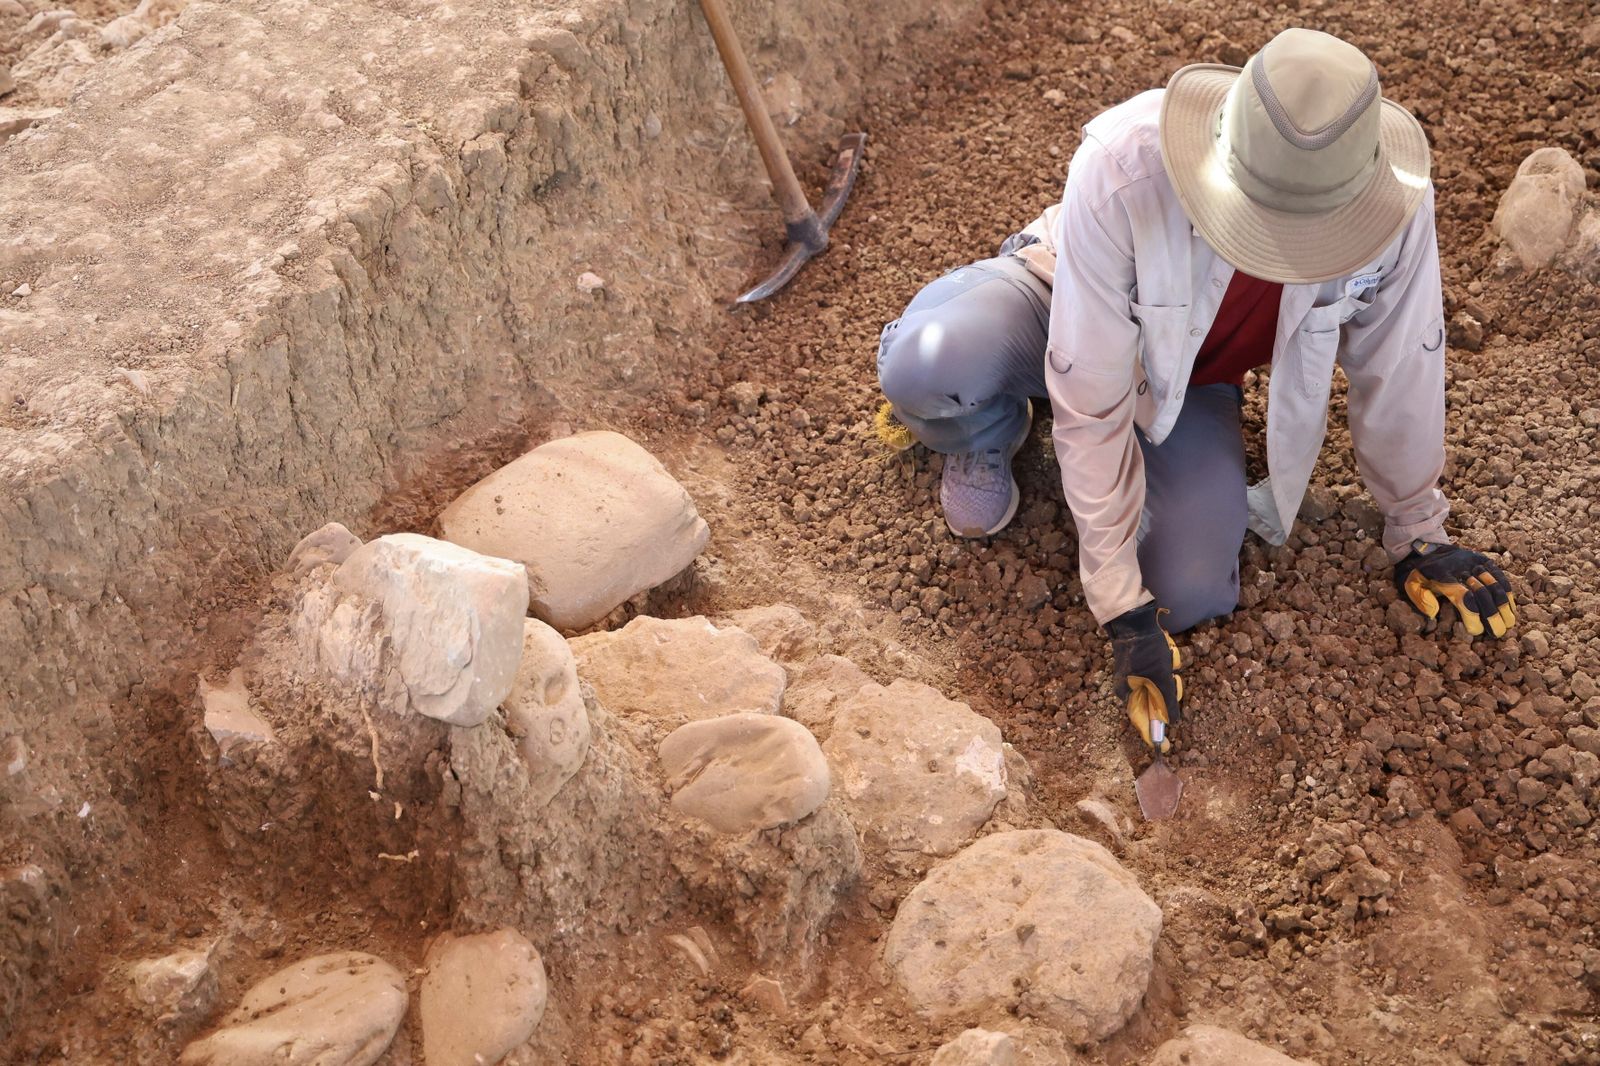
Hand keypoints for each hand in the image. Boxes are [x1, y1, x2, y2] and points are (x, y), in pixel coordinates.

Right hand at [1105, 602, 1182, 751]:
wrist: (1134, 621)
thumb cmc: (1146, 652)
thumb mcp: (1160, 679)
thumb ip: (1166, 704)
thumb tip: (1172, 724)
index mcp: (1129, 696)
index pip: (1142, 723)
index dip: (1154, 735)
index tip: (1166, 749)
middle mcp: (1131, 689)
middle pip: (1156, 704)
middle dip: (1169, 692)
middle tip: (1172, 678)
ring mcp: (1137, 677)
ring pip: (1162, 687)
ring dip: (1169, 675)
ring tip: (1168, 660)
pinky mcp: (1144, 665)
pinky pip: (1161, 674)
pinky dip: (1167, 665)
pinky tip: (1165, 652)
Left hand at [1394, 540, 1516, 637]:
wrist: (1429, 548)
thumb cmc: (1421, 573)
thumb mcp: (1411, 584)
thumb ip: (1420, 599)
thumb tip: (1433, 614)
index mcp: (1444, 577)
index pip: (1463, 598)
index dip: (1473, 616)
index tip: (1476, 631)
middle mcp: (1463, 569)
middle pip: (1483, 594)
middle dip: (1493, 616)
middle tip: (1498, 633)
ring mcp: (1476, 563)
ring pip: (1495, 585)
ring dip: (1504, 606)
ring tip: (1509, 623)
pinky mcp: (1485, 560)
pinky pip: (1500, 577)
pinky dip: (1507, 593)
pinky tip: (1511, 607)